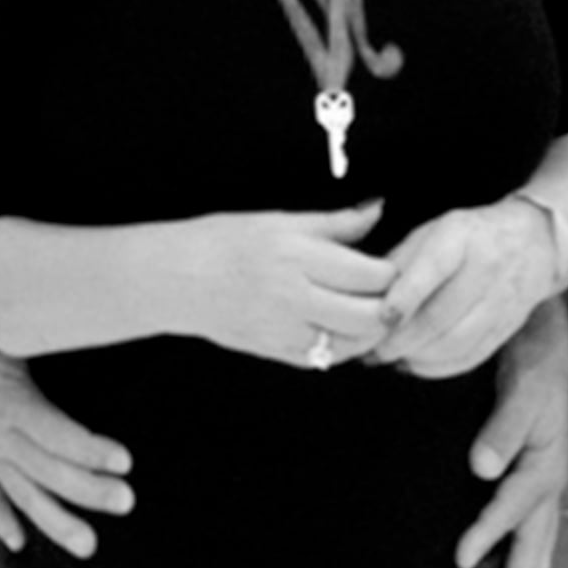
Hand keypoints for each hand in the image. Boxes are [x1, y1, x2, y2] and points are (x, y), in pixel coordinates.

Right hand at [0, 322, 134, 559]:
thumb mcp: (3, 337)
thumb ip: (38, 339)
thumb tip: (81, 319)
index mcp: (10, 404)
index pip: (57, 434)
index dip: (91, 449)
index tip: (124, 462)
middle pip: (48, 470)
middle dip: (89, 490)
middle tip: (126, 502)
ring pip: (22, 496)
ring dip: (55, 522)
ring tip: (88, 545)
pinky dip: (1, 522)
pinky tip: (20, 543)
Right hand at [176, 203, 394, 367]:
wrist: (176, 279)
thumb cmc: (223, 241)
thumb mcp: (279, 221)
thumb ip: (334, 223)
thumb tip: (376, 209)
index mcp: (297, 256)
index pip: (370, 275)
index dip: (391, 271)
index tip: (388, 263)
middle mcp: (294, 297)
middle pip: (371, 317)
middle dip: (388, 306)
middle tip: (387, 293)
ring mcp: (285, 331)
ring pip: (354, 345)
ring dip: (370, 331)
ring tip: (367, 311)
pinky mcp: (278, 352)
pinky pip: (327, 359)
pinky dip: (343, 346)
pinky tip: (338, 327)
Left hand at [372, 196, 555, 377]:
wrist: (531, 242)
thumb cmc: (466, 237)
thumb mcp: (431, 232)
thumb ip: (400, 263)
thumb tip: (365, 298)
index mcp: (459, 237)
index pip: (432, 269)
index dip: (404, 297)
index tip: (380, 318)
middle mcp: (485, 268)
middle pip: (441, 315)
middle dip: (401, 339)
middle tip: (372, 349)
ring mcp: (501, 301)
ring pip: (456, 341)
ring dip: (417, 356)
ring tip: (390, 358)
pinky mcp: (508, 327)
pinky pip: (472, 355)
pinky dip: (439, 367)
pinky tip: (415, 363)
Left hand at [454, 296, 567, 567]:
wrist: (546, 337)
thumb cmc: (532, 360)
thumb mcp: (521, 386)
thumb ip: (503, 427)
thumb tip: (482, 468)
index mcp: (547, 461)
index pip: (513, 506)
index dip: (488, 533)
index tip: (462, 561)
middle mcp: (551, 476)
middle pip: (536, 538)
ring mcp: (547, 477)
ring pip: (540, 537)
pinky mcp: (537, 471)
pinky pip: (534, 522)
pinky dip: (530, 550)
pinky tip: (521, 565)